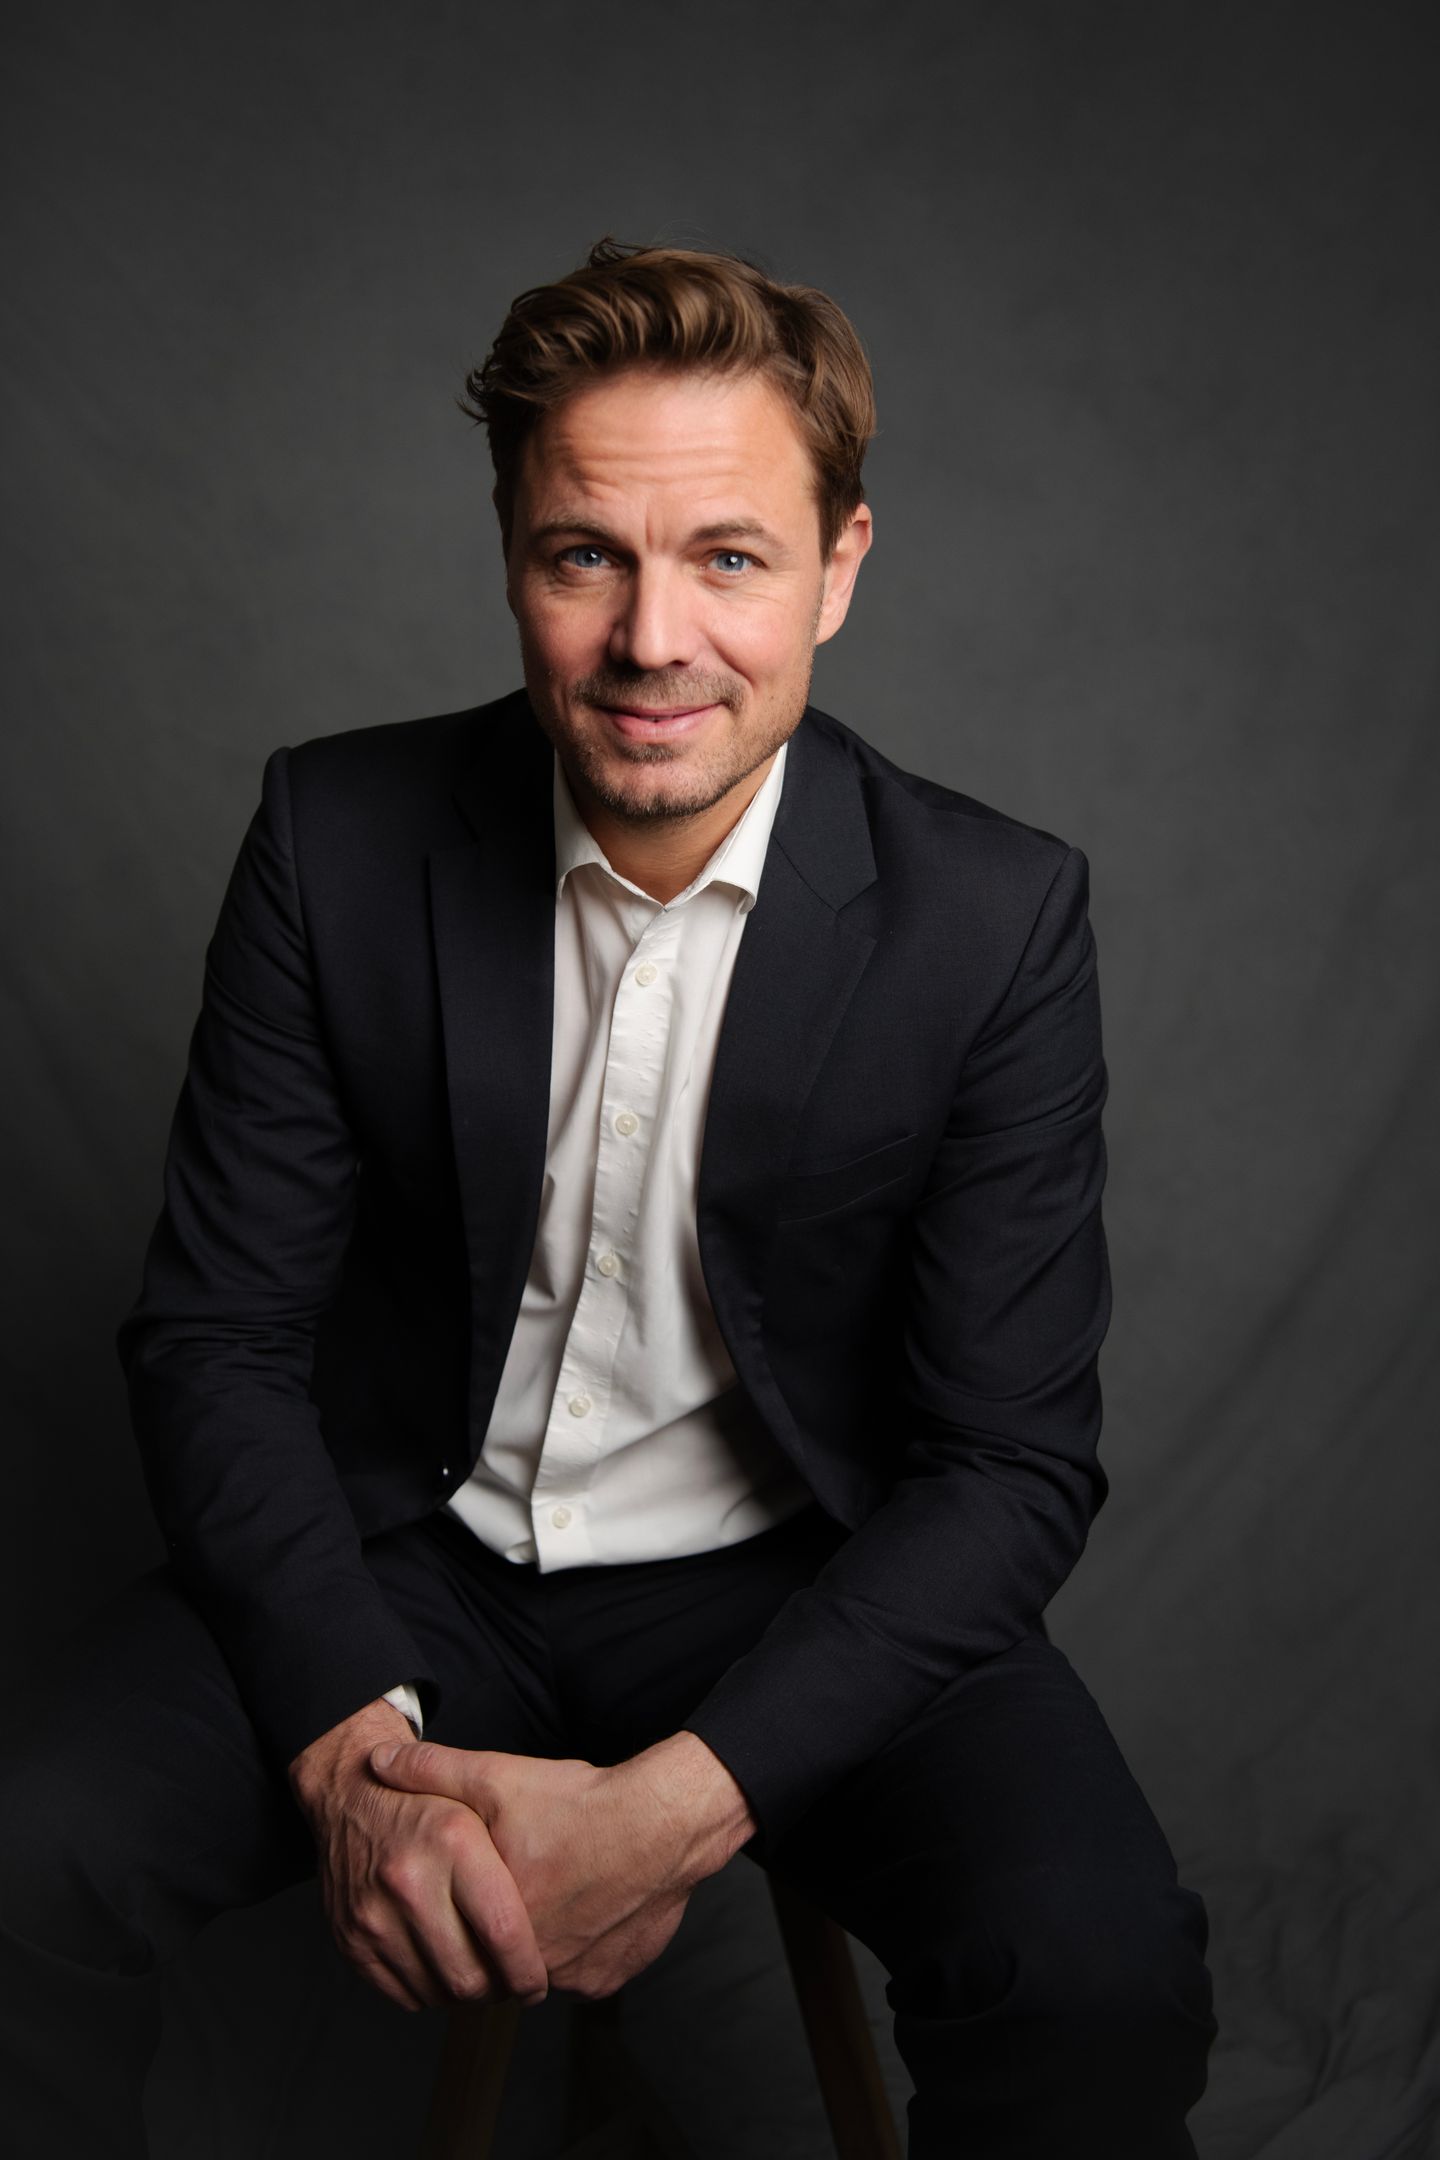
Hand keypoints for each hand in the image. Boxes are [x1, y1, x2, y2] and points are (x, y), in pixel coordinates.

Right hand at [288, 1698, 548, 2013]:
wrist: (349, 1794)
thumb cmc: (432, 1798)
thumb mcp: (486, 1788)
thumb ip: (525, 1837)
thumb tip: (571, 1891)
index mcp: (452, 1838)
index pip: (502, 1931)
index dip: (528, 1970)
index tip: (540, 1980)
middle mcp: (408, 1877)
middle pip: (469, 1975)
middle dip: (500, 1990)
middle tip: (515, 1983)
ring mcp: (373, 1912)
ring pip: (437, 1991)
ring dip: (467, 1994)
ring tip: (485, 1973)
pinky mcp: (350, 1939)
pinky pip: (404, 1993)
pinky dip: (431, 1991)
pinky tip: (448, 1966)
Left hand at [370, 1732, 754, 1998]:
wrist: (665, 1821)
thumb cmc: (580, 1803)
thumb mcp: (498, 1777)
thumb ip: (433, 1772)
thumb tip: (376, 1765)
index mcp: (494, 1923)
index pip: (454, 1944)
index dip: (456, 1916)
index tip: (467, 1891)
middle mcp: (532, 1965)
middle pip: (496, 1964)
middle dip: (495, 1934)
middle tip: (512, 1889)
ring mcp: (574, 1978)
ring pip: (539, 1970)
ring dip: (537, 1942)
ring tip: (550, 1892)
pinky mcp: (611, 1977)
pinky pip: (583, 1972)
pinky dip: (581, 1945)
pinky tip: (587, 1903)